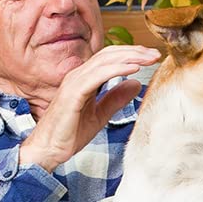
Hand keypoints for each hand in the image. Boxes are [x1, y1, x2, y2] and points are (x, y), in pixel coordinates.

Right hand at [18, 43, 161, 171]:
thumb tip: (135, 83)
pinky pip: (98, 76)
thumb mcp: (100, 115)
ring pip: (105, 61)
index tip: (151, 57)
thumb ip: (115, 98)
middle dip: (134, 52)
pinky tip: (133, 68)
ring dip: (130, 57)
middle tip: (155, 54)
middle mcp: (78, 75)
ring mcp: (74, 82)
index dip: (131, 54)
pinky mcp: (73, 93)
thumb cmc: (68, 134)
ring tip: (149, 57)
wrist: (47, 150)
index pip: (110, 59)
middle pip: (109, 54)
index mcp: (84, 79)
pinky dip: (117, 69)